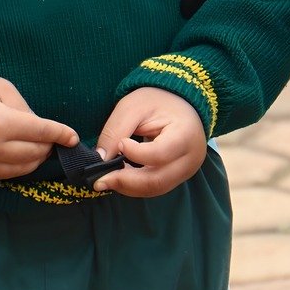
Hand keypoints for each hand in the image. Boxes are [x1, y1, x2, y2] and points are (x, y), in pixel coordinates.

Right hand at [0, 66, 78, 180]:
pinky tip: (20, 158)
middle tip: (54, 140)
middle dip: (49, 147)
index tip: (74, 138)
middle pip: (34, 153)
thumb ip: (24, 108)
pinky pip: (2, 176)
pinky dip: (16, 168)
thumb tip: (40, 127)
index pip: (43, 132)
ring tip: (39, 149)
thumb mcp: (0, 87)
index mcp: (2, 123)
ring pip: (20, 169)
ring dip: (35, 160)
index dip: (62, 135)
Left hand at [93, 87, 207, 197]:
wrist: (180, 103)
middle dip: (124, 182)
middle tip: (98, 180)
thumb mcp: (133, 107)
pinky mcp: (179, 176)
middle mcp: (191, 157)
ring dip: (128, 186)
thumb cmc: (157, 101)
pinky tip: (121, 176)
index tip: (120, 143)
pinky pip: (156, 187)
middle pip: (156, 181)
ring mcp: (187, 169)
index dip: (134, 154)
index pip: (158, 155)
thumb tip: (100, 159)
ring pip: (155, 189)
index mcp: (185, 134)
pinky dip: (136, 185)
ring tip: (107, 178)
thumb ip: (116, 130)